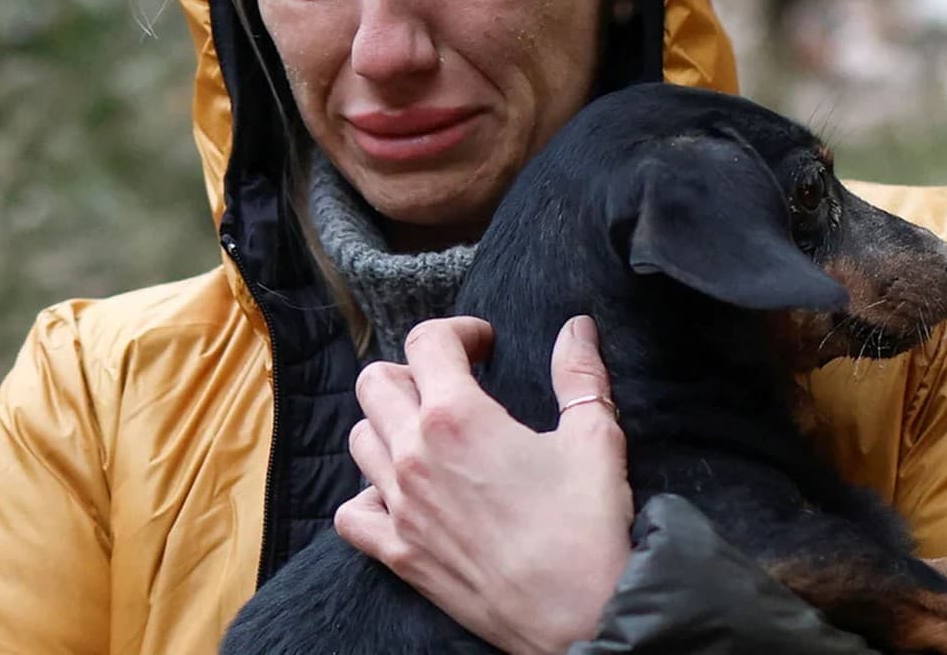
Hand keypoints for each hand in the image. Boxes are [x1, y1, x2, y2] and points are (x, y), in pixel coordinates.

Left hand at [334, 315, 632, 654]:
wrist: (579, 617)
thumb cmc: (586, 528)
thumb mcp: (594, 437)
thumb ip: (580, 374)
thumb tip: (578, 328)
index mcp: (456, 416)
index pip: (426, 341)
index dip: (457, 331)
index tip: (484, 346)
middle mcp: (414, 455)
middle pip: (375, 382)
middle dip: (413, 371)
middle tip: (454, 386)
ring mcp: (400, 507)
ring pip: (360, 439)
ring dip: (389, 425)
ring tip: (430, 435)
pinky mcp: (398, 553)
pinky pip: (352, 513)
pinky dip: (368, 495)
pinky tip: (403, 494)